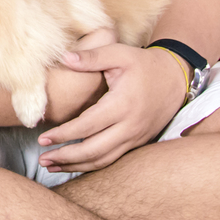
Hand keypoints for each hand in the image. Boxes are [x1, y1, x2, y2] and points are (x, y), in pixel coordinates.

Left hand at [37, 43, 186, 172]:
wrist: (176, 77)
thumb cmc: (144, 64)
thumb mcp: (119, 53)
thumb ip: (91, 57)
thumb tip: (64, 58)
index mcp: (121, 105)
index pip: (87, 126)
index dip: (64, 135)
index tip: (44, 139)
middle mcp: (129, 126)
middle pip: (94, 150)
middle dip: (66, 157)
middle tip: (43, 159)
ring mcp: (135, 137)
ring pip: (103, 160)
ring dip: (77, 166)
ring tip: (52, 166)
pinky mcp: (138, 142)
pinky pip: (113, 159)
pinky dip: (92, 165)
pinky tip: (75, 164)